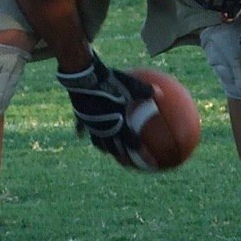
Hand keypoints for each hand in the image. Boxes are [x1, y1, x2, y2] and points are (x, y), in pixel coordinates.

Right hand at [57, 52, 151, 166]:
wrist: (84, 77)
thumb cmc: (108, 81)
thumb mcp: (130, 83)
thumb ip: (144, 90)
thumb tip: (160, 93)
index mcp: (117, 122)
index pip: (130, 141)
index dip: (138, 151)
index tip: (145, 159)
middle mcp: (104, 127)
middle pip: (112, 147)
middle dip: (120, 156)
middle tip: (127, 163)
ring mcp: (91, 124)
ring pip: (97, 140)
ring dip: (103, 147)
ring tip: (106, 152)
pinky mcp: (80, 117)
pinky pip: (80, 126)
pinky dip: (81, 131)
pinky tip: (80, 135)